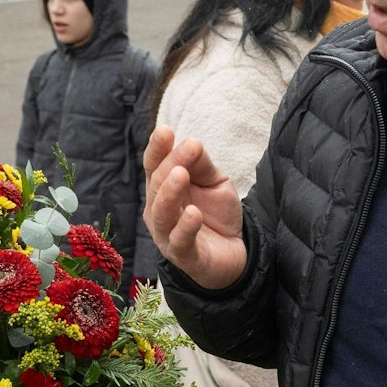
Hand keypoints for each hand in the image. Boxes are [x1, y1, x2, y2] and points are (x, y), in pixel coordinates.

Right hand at [143, 125, 247, 290]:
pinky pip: (180, 241)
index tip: (166, 130)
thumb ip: (201, 165)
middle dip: (170, 164)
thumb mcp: (214, 182)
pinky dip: (185, 227)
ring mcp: (167, 235)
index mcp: (162, 188)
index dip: (157, 148)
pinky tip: (194, 214)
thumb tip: (191, 142)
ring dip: (170, 193)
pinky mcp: (184, 256)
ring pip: (161, 213)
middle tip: (188, 148)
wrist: (234, 251)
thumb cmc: (215, 214)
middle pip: (157, 185)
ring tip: (181, 175)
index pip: (153, 165)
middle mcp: (158, 210)